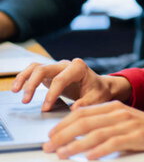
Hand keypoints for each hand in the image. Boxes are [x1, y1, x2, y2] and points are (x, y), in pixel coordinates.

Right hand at [12, 58, 131, 110]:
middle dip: (33, 84)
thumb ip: (86, 103)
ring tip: (16, 92)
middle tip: (26, 100)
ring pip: (36, 67)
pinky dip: (25, 77)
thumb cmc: (98, 92)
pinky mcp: (50, 73)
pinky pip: (34, 71)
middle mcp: (66, 64)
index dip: (51, 94)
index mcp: (78, 67)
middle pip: (45, 69)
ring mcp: (57, 68)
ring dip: (25, 78)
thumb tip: (74, 108)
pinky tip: (18, 88)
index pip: (60, 79)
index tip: (45, 108)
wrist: (99, 87)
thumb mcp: (97, 98)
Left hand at [43, 101, 143, 159]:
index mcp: (114, 107)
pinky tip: (89, 157)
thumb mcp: (123, 123)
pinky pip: (115, 142)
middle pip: (85, 121)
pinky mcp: (138, 136)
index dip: (64, 123)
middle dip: (63, 134)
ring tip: (61, 154)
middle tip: (48, 146)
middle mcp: (120, 112)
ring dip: (76, 144)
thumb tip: (78, 137)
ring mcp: (129, 123)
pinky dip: (100, 150)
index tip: (50, 134)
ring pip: (96, 132)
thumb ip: (104, 126)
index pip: (83, 112)